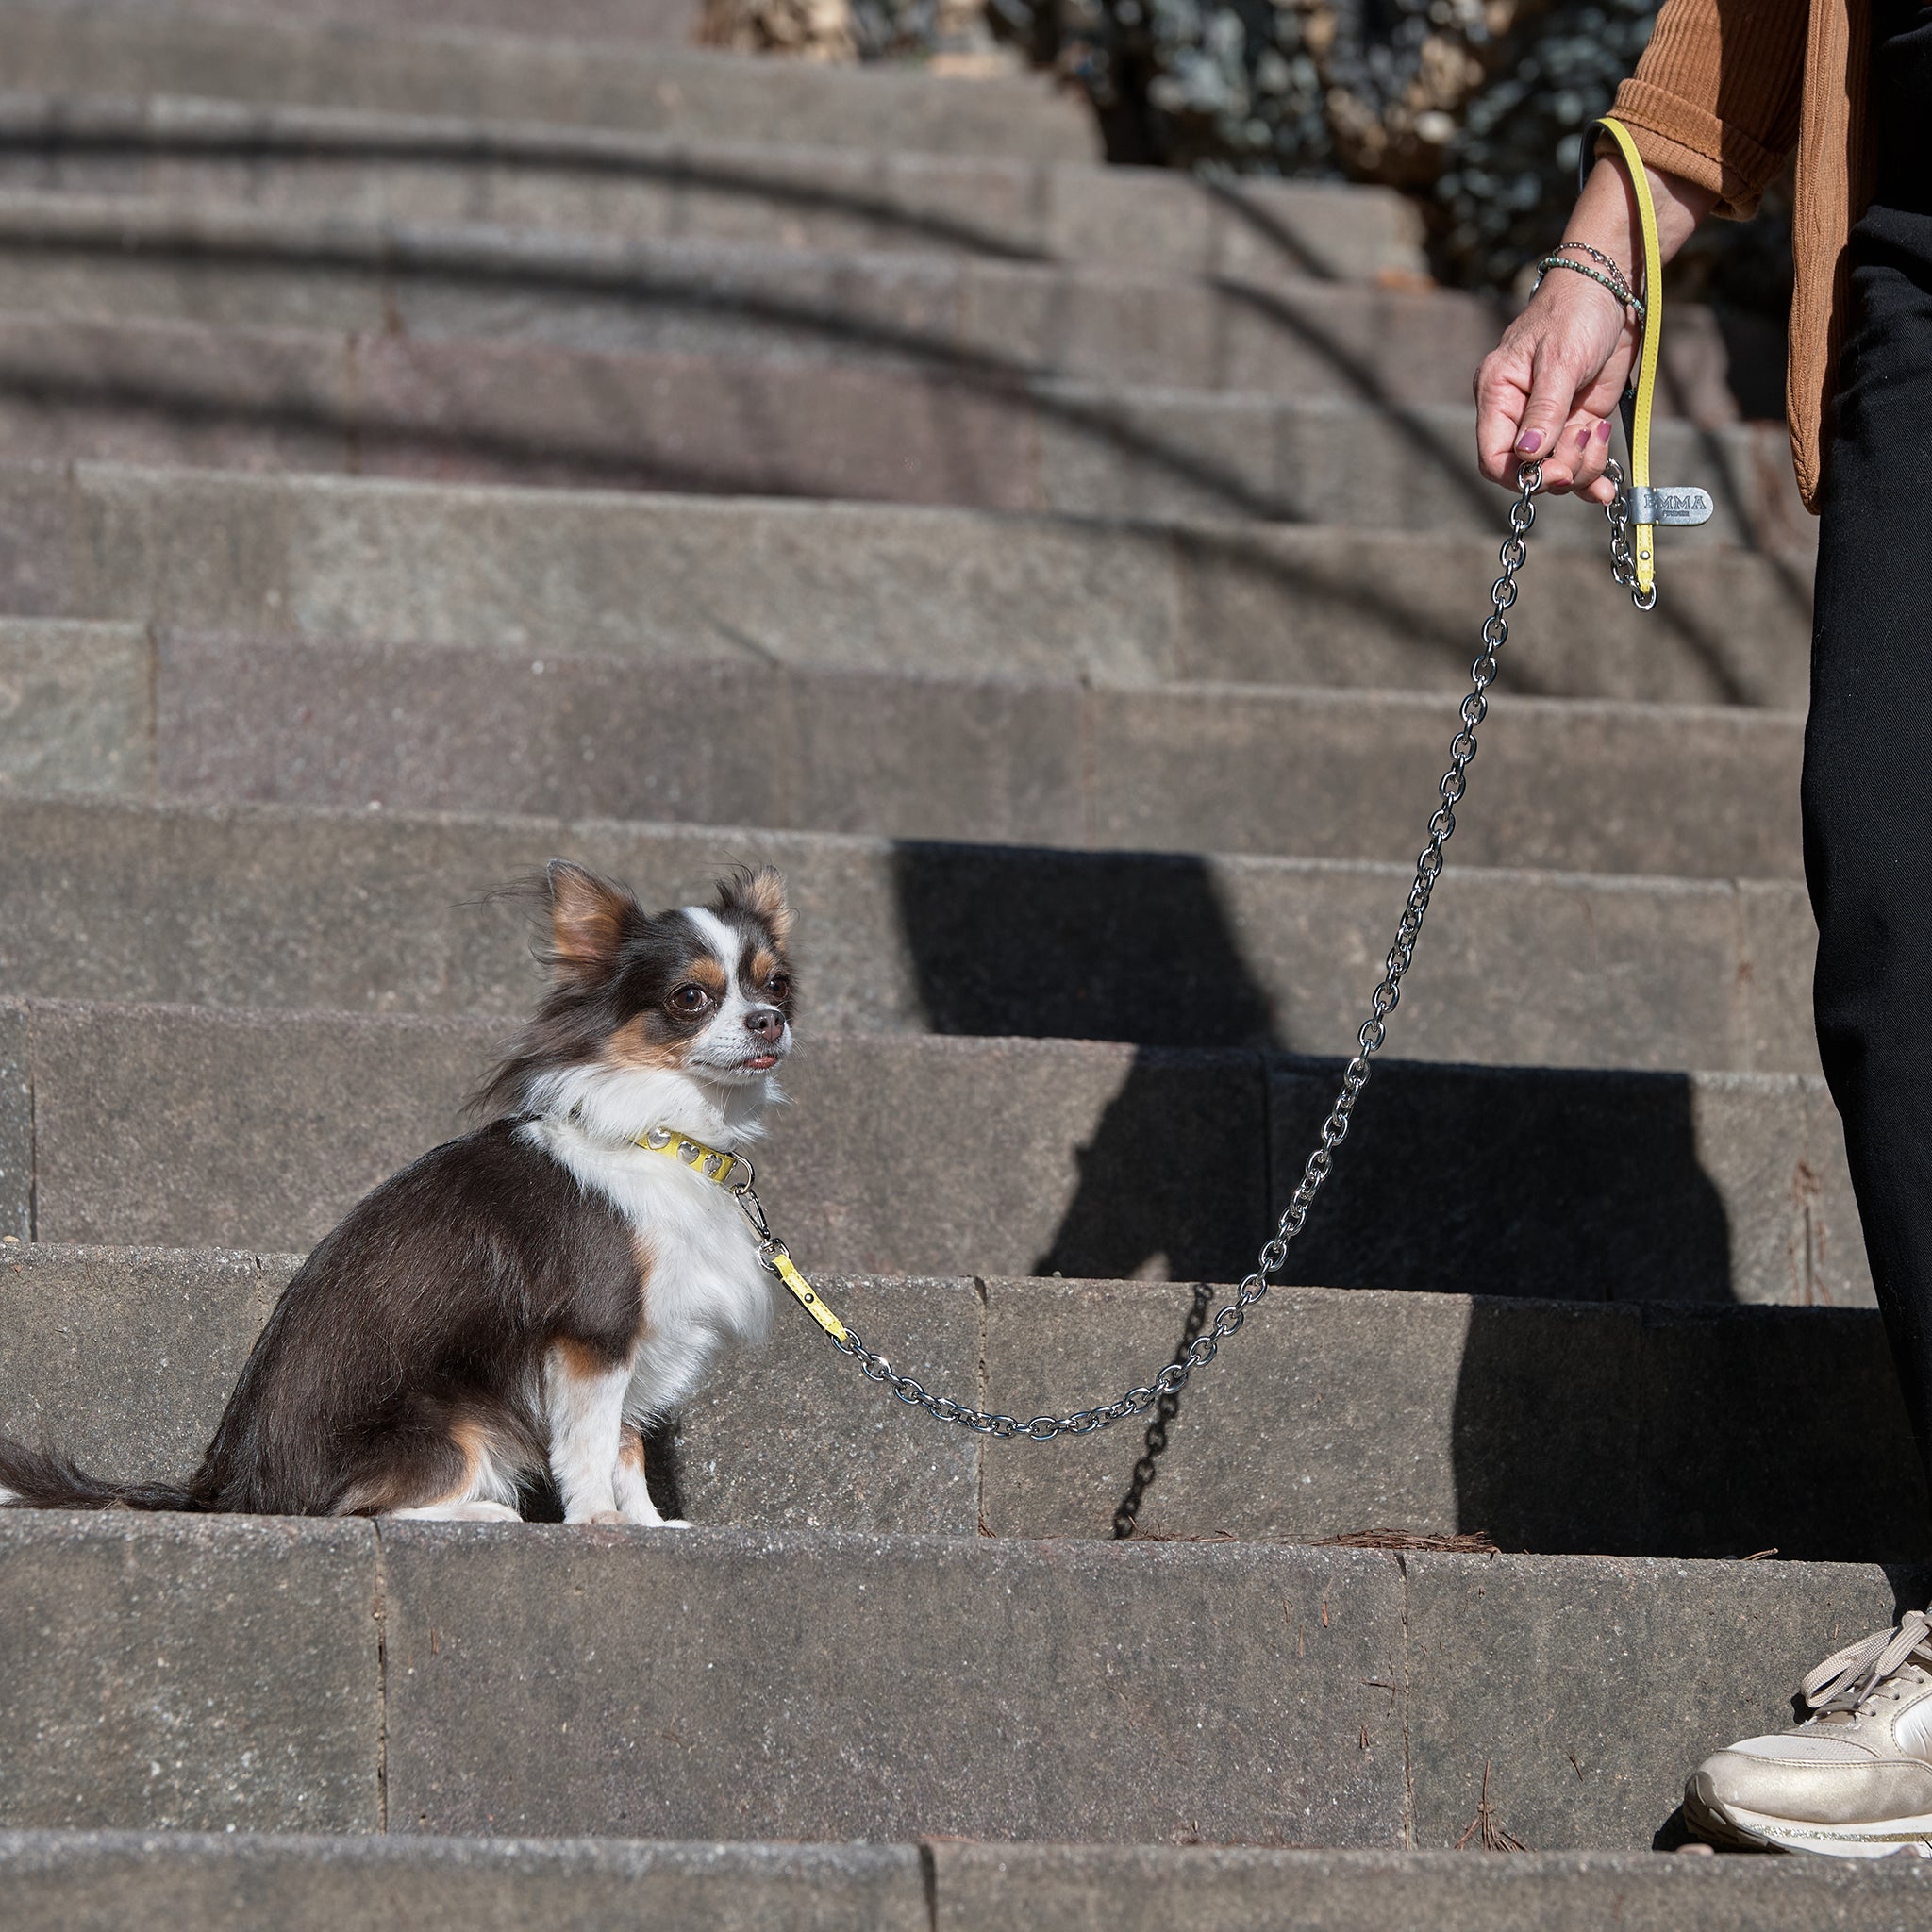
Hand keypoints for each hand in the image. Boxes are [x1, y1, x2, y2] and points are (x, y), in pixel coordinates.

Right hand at [1472, 155, 1716, 505]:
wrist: (1611, 288)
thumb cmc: (1574, 313)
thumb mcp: (1559, 359)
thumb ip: (1544, 410)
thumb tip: (1529, 456)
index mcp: (1497, 396)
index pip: (1493, 457)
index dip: (1518, 475)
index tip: (1550, 471)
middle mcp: (1519, 415)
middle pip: (1527, 470)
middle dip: (1556, 471)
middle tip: (1582, 449)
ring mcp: (1551, 421)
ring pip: (1557, 470)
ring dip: (1581, 469)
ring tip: (1599, 435)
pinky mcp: (1579, 421)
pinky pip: (1580, 461)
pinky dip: (1594, 475)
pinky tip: (1606, 486)